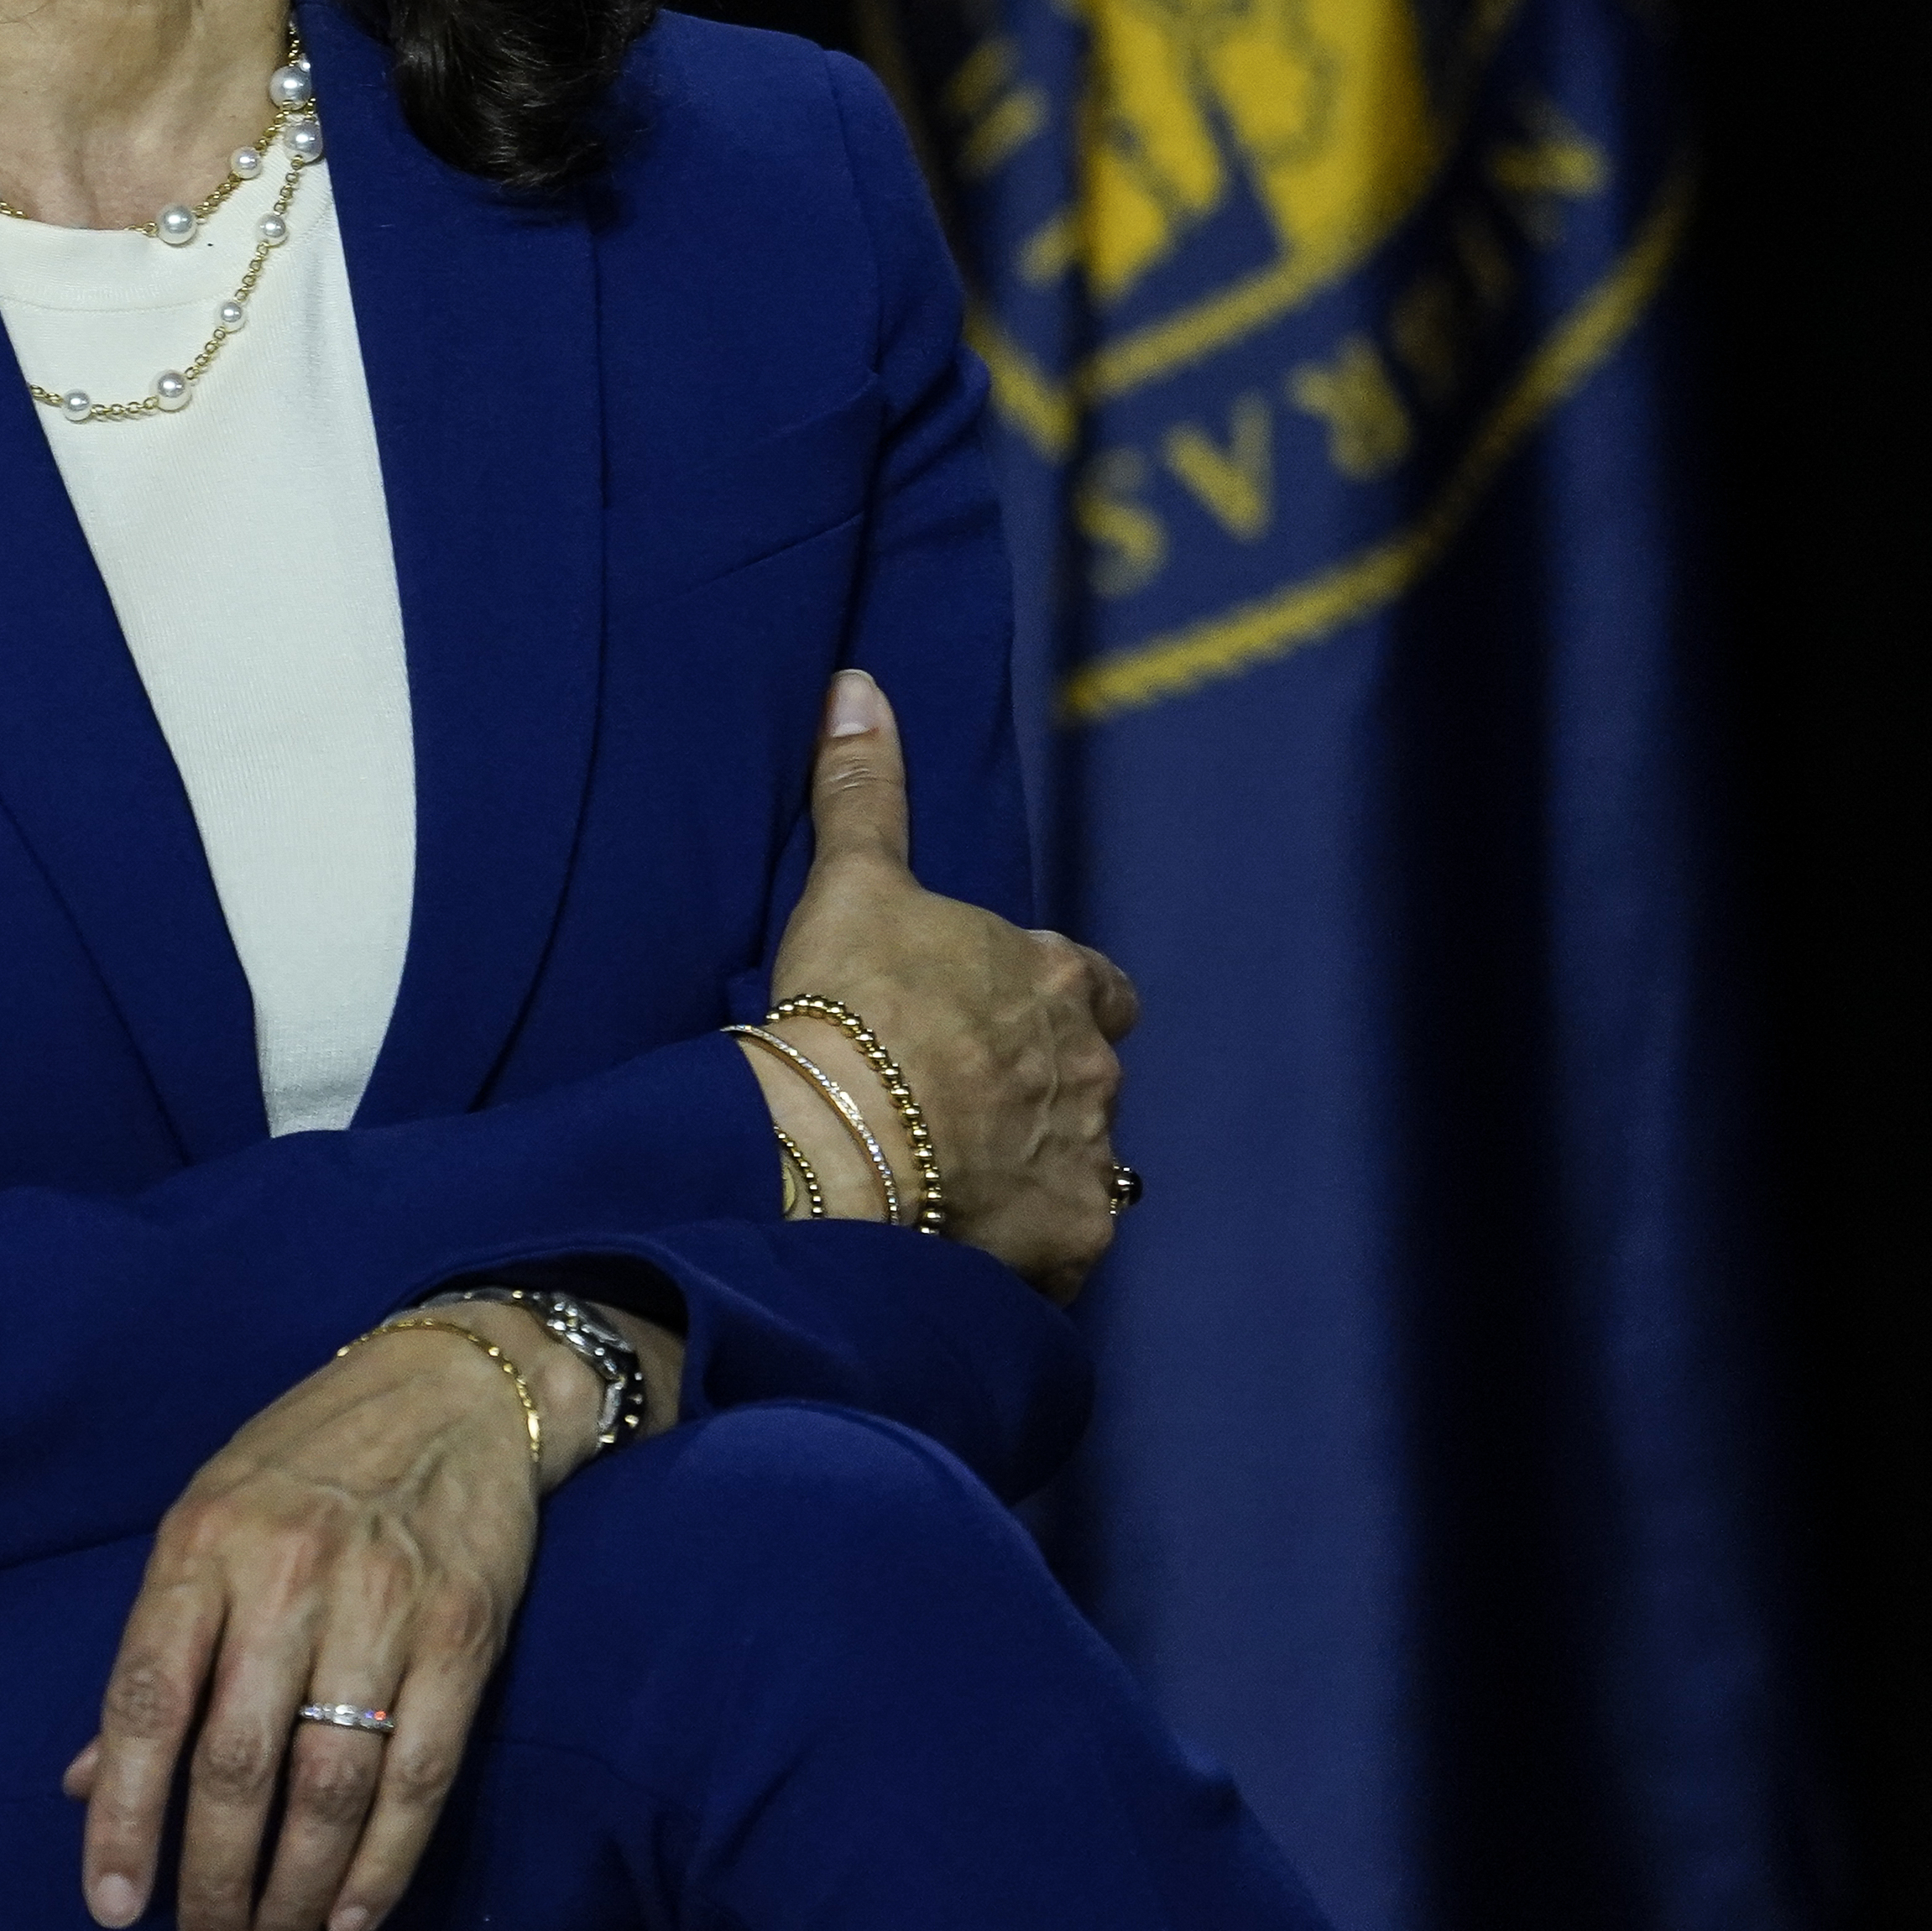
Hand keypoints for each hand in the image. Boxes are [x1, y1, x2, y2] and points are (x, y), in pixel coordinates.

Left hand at [58, 1299, 665, 1930]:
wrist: (451, 1387)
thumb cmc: (305, 1463)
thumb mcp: (205, 1523)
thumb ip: (156, 1652)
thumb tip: (86, 1780)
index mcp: (202, 1545)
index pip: (148, 1699)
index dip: (127, 1814)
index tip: (114, 1904)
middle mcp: (287, 1574)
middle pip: (239, 1762)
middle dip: (215, 1879)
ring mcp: (381, 1603)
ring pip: (329, 1782)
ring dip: (294, 1889)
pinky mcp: (464, 1631)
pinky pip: (420, 1771)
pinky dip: (384, 1861)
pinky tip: (347, 1917)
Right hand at [755, 669, 1136, 1298]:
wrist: (837, 1141)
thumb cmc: (847, 1003)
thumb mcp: (852, 881)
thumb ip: (864, 789)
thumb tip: (859, 684)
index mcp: (1056, 980)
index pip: (1093, 986)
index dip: (1056, 1000)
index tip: (997, 1020)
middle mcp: (1094, 1070)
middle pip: (1090, 1079)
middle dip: (1043, 1090)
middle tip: (959, 1105)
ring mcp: (1090, 1160)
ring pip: (1082, 1164)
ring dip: (1034, 1168)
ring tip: (953, 1182)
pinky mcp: (1071, 1242)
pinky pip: (1060, 1246)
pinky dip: (1024, 1244)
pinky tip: (961, 1240)